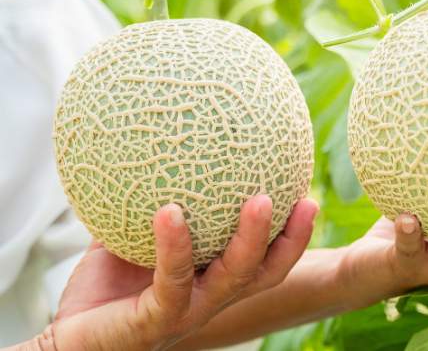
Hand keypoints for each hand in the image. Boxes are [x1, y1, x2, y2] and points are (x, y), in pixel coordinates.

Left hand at [40, 195, 317, 350]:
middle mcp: (209, 300)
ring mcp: (187, 313)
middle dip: (292, 239)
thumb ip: (151, 205)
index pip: (266, 262)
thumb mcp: (131, 239)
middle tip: (306, 198)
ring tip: (260, 201)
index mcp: (213, 282)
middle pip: (266, 273)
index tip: (307, 193)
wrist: (67, 341)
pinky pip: (171, 280)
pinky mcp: (156, 321)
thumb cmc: (102, 291)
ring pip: (234, 278)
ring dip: (252, 240)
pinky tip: (170, 212)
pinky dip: (175, 245)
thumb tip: (159, 148)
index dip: (293, 235)